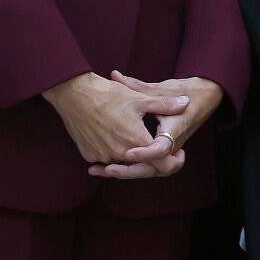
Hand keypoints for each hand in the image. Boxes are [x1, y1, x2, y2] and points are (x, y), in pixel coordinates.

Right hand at [41, 72, 188, 172]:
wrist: (73, 93)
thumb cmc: (107, 93)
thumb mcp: (139, 98)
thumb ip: (165, 105)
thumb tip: (186, 102)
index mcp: (137, 141)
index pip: (162, 164)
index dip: (173, 161)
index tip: (178, 153)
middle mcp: (120, 154)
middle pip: (142, 165)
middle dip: (152, 159)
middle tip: (158, 147)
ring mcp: (103, 156)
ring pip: (123, 162)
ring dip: (131, 155)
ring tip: (133, 138)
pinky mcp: (89, 155)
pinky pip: (105, 158)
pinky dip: (112, 152)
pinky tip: (113, 136)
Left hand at [87, 73, 224, 179]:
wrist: (204, 98)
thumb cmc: (186, 91)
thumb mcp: (162, 88)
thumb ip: (137, 86)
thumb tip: (114, 74)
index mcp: (174, 129)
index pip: (161, 149)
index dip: (145, 154)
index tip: (128, 153)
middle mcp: (172, 145)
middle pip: (153, 168)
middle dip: (129, 171)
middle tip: (108, 169)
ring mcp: (168, 151)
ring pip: (148, 170)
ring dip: (126, 172)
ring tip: (100, 170)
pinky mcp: (163, 152)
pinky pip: (147, 166)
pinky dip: (130, 168)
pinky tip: (107, 166)